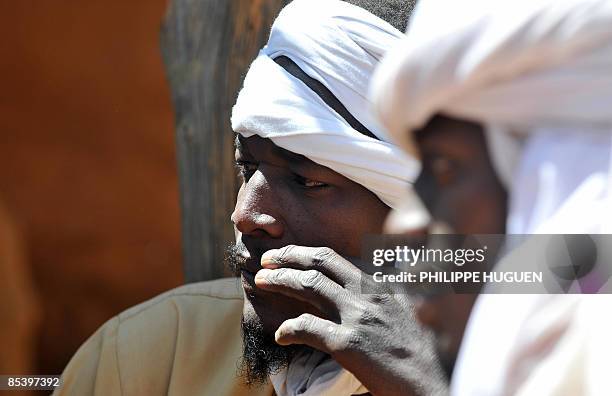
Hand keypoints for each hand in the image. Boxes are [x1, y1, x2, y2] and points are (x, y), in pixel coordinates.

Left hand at [254, 245, 448, 395]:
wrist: (432, 385)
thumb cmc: (417, 356)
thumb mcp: (401, 315)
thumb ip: (378, 298)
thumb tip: (355, 292)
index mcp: (378, 287)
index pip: (334, 259)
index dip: (305, 254)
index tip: (286, 255)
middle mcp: (368, 295)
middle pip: (319, 263)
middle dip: (288, 257)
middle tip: (266, 260)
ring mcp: (358, 316)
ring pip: (309, 285)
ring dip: (280, 280)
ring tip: (262, 282)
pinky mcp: (349, 344)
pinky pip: (308, 327)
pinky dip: (289, 329)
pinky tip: (281, 336)